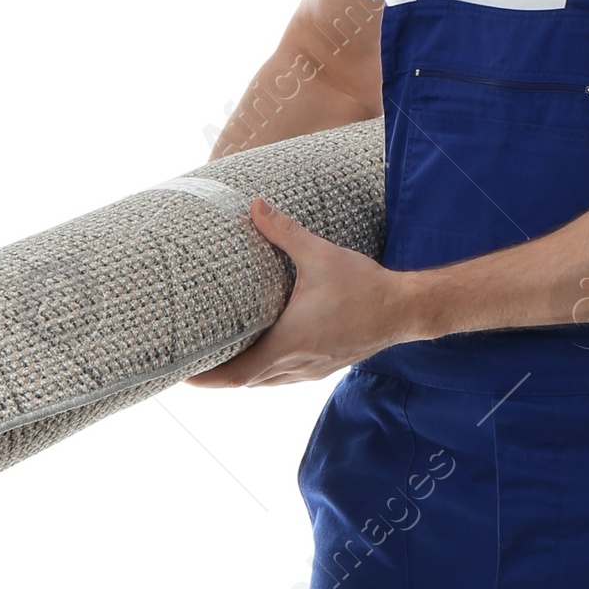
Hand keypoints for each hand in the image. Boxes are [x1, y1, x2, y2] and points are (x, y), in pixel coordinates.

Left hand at [185, 196, 414, 386]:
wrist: (405, 310)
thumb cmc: (365, 287)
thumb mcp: (321, 255)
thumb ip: (285, 232)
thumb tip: (256, 206)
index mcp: (289, 343)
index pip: (237, 374)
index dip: (207, 379)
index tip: (183, 375)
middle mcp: (297, 364)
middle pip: (246, 382)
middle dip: (217, 375)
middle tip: (192, 363)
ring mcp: (311, 369)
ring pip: (265, 382)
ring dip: (242, 374)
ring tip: (219, 360)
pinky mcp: (324, 366)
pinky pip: (283, 377)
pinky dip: (264, 371)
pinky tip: (260, 354)